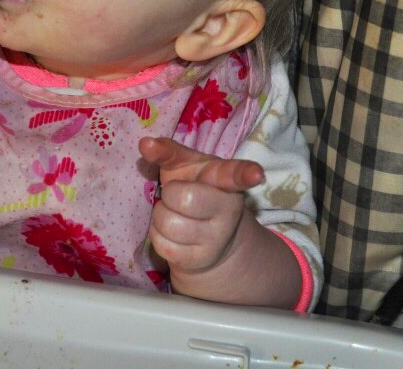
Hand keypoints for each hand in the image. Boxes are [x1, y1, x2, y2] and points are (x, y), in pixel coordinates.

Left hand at [139, 136, 264, 274]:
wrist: (212, 236)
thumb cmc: (194, 188)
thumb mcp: (185, 166)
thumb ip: (168, 151)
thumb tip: (145, 143)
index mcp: (225, 178)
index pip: (235, 174)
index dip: (246, 173)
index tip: (256, 174)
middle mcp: (228, 209)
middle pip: (182, 197)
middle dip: (169, 195)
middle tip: (178, 196)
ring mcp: (216, 238)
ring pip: (167, 223)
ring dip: (161, 216)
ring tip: (175, 214)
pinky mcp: (200, 260)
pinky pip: (161, 245)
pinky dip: (158, 237)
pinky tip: (173, 234)